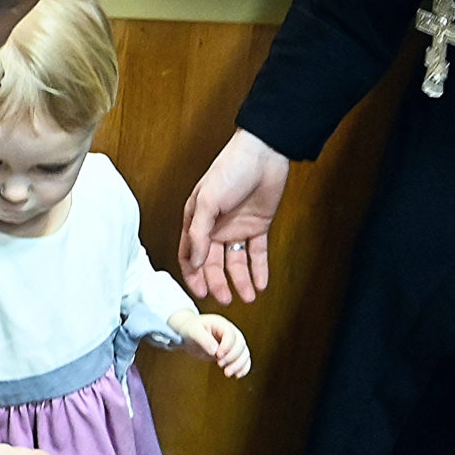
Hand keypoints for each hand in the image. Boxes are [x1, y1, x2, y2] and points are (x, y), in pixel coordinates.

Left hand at [168, 310, 251, 378]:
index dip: (227, 346)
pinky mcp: (231, 353)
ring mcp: (233, 343)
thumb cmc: (191, 329)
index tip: (218, 355)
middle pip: (240, 344)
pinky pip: (243, 360)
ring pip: (244, 353)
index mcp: (222, 324)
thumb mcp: (194, 331)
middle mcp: (230, 332)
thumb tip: (214, 350)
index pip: (231, 334)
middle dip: (233, 357)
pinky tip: (238, 375)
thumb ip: (204, 339)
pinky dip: (243, 368)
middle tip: (220, 365)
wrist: (189, 334)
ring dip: (239, 365)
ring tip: (227, 373)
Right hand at [179, 129, 290, 303]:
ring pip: (236, 261)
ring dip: (240, 280)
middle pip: (213, 263)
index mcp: (197, 219)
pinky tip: (261, 284)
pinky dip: (259, 269)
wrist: (264, 154)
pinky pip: (257, 253)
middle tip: (225, 300)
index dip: (193, 275)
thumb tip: (195, 262)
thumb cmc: (230, 170)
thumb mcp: (208, 202)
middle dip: (218, 283)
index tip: (200, 293)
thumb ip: (199, 233)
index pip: (190, 254)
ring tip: (247, 297)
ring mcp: (237, 228)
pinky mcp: (258, 226)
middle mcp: (215, 227)